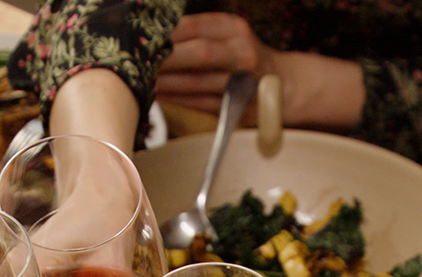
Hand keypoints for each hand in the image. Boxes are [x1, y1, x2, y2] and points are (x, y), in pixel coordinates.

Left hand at [155, 14, 362, 129]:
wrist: (284, 85)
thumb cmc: (243, 59)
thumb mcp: (226, 36)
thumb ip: (195, 33)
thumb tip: (150, 38)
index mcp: (233, 27)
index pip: (193, 25)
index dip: (165, 34)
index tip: (140, 40)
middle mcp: (243, 50)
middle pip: (199, 53)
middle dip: (165, 60)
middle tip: (138, 64)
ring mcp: (244, 80)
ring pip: (199, 82)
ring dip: (168, 83)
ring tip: (143, 82)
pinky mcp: (241, 106)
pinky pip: (203, 103)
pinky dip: (179, 99)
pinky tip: (161, 96)